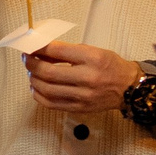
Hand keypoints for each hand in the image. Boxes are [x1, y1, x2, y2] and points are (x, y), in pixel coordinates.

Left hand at [25, 41, 141, 113]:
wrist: (129, 88)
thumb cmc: (110, 66)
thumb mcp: (93, 51)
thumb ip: (68, 51)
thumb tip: (42, 50)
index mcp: (92, 58)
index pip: (58, 51)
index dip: (39, 48)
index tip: (31, 46)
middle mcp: (87, 78)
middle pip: (49, 72)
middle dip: (32, 64)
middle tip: (27, 59)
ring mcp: (82, 96)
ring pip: (47, 89)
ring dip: (33, 79)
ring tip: (31, 72)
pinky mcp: (79, 108)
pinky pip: (51, 104)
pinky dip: (39, 95)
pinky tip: (36, 87)